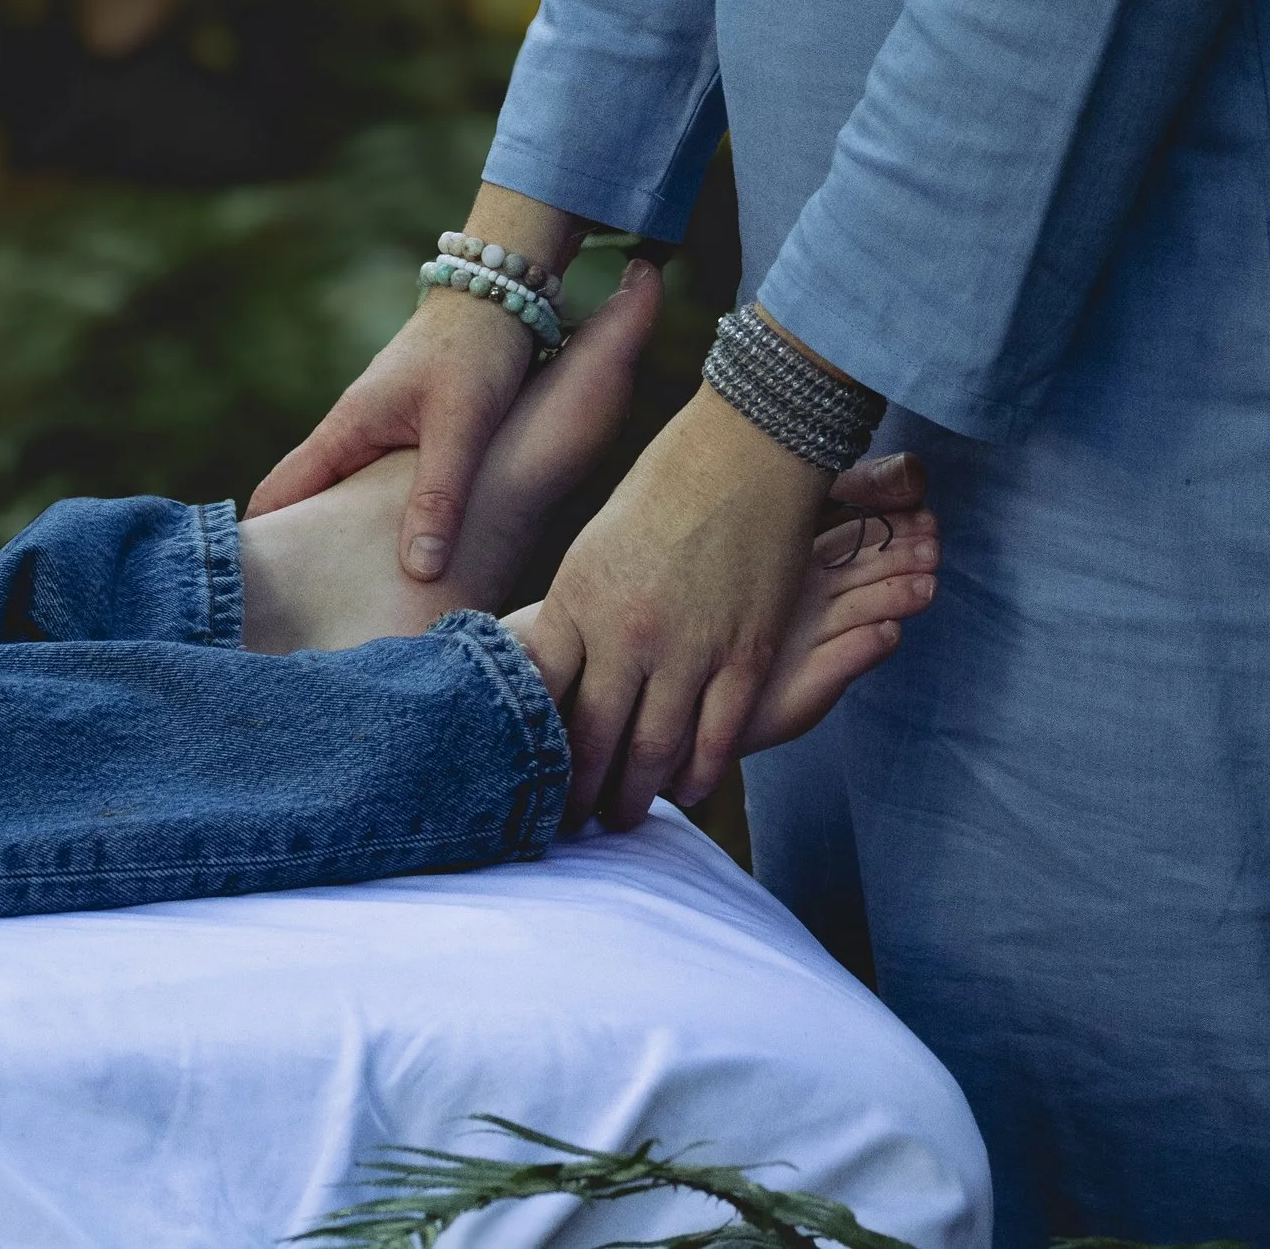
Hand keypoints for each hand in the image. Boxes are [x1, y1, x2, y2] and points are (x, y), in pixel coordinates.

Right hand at [244, 183, 596, 580]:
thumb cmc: (476, 350)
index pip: (280, 494)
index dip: (257, 545)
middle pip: (306, 505)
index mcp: (346, 430)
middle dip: (300, 558)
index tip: (242, 603)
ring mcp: (377, 435)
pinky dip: (376, 525)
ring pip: (344, 500)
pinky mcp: (407, 436)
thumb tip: (416, 572)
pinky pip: (377, 491)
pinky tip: (399, 563)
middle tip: (295, 625)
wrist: (501, 294)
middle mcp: (351, 434)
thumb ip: (439, 496)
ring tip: (344, 610)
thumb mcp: (460, 426)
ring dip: (343, 544)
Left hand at [531, 379, 829, 830]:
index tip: (518, 784)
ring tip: (618, 818)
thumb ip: (575, 616)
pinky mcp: (747, 654)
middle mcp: (629, 631)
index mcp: (579, 597)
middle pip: (590, 740)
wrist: (750, 445)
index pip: (540, 701)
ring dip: (633, 795)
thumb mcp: (595, 547)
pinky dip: (698, 774)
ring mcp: (692, 647)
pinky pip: (717, 739)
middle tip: (564, 825)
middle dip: (574, 793)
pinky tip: (685, 789)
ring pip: (653, 753)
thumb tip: (547, 677)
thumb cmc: (664, 486)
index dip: (527, 753)